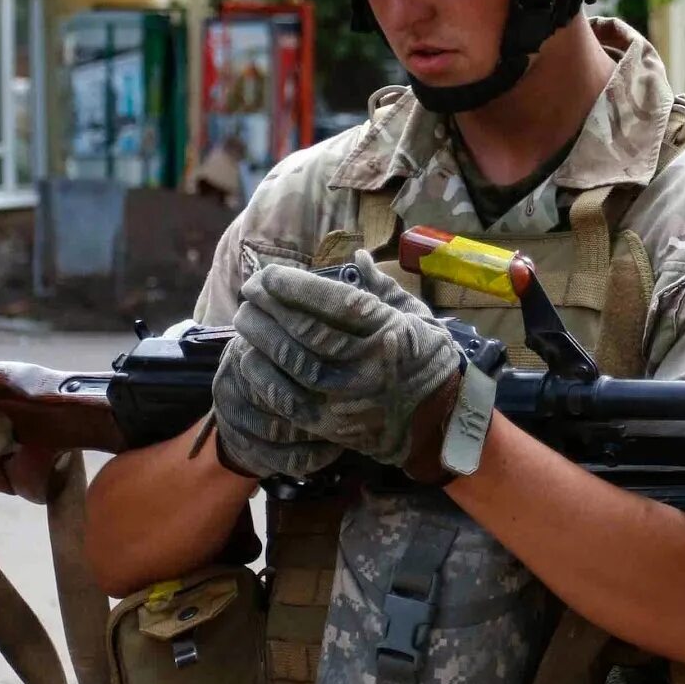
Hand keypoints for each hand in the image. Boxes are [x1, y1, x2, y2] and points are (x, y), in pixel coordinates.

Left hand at [230, 252, 462, 470]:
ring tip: (244, 317)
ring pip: (292, 364)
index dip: (298, 288)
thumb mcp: (417, 318)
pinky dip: (262, 376)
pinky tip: (248, 357)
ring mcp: (348, 399)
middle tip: (250, 290)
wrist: (440, 424)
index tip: (270, 275)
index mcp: (391, 333)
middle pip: (307, 332)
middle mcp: (368, 366)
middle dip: (270, 307)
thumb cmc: (428, 361)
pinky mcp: (331, 426)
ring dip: (260, 338)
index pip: (338, 305)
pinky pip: (286, 400)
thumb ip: (383, 288)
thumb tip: (356, 257)